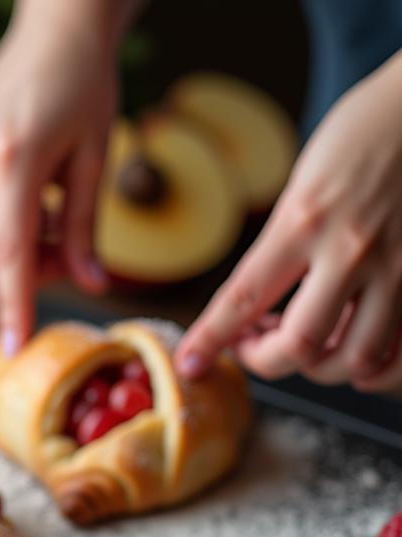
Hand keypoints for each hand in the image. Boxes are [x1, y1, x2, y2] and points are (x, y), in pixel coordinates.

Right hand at [0, 0, 134, 353]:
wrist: (56, 26)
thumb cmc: (86, 84)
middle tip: (50, 259)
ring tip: (40, 229)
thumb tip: (90, 285)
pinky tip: (17, 210)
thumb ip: (88, 228)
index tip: (16, 345)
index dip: (14, 305)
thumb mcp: (97, 157)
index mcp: (15, 159)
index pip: (9, 254)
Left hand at [177, 51, 401, 395]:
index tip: (190, 363)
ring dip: (320, 366)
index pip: (242, 298)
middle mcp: (351, 249)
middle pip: (300, 345)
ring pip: (353, 359)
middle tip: (256, 343)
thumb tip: (253, 310)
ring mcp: (398, 266)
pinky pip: (397, 351)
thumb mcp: (302, 186)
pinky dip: (368, 362)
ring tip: (307, 340)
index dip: (210, 340)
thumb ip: (280, 248)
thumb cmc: (364, 136)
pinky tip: (351, 342)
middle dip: (267, 359)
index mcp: (304, 221)